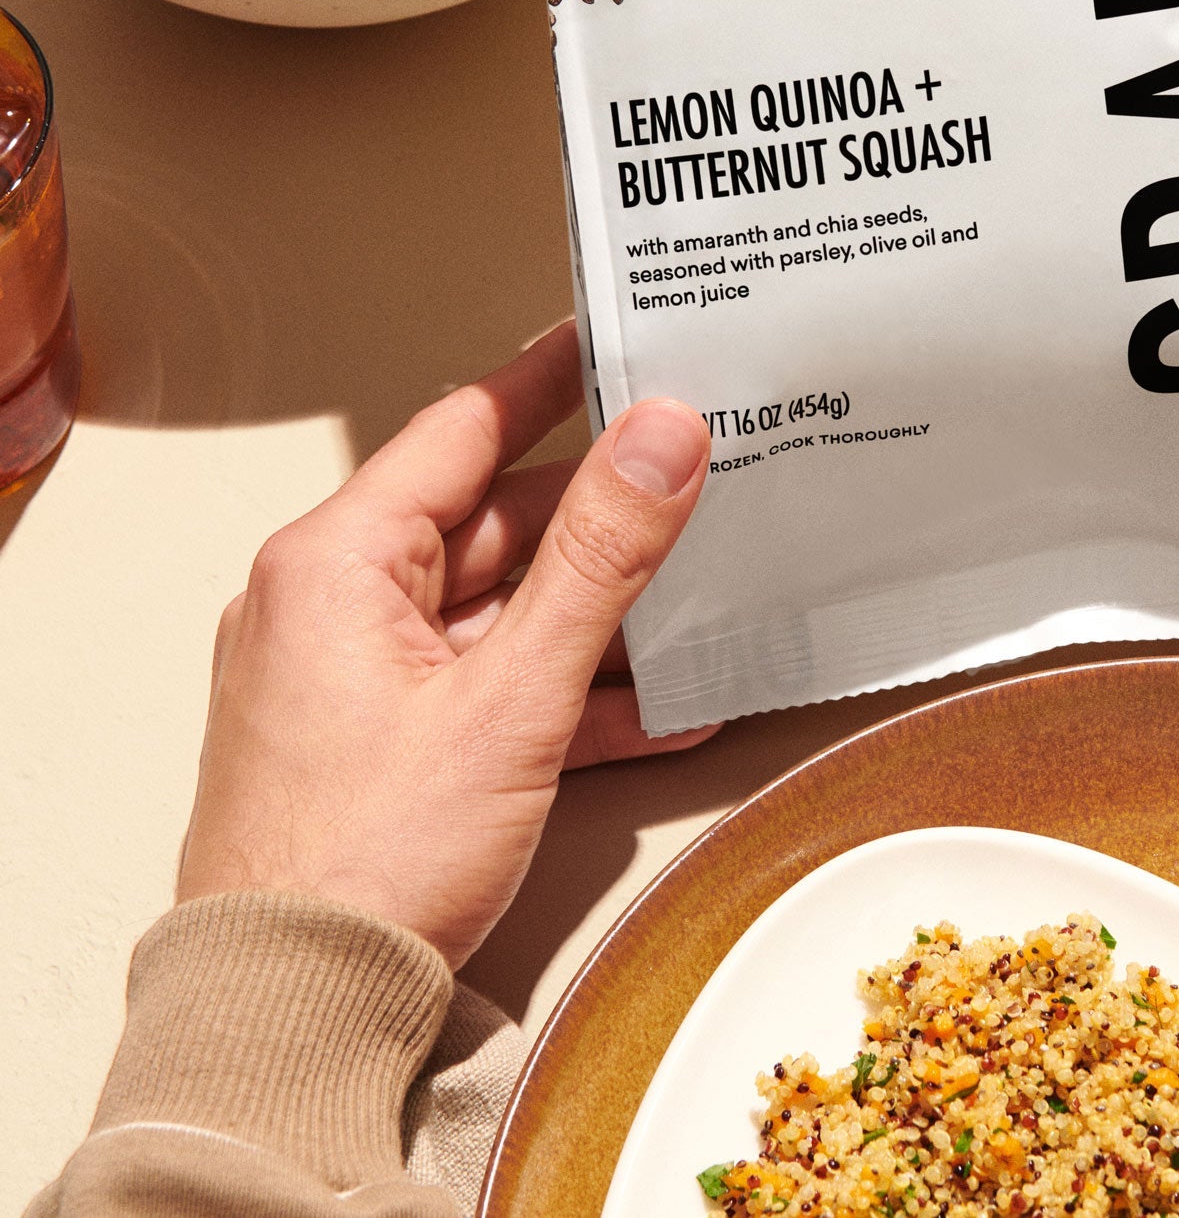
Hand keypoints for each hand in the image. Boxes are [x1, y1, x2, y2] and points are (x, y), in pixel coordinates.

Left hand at [176, 322, 713, 965]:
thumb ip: (599, 558)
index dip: (549, 381)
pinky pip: (490, 685)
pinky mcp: (384, 742)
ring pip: (502, 610)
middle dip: (601, 518)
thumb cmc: (364, 860)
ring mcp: (358, 677)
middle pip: (494, 524)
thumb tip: (664, 436)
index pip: (462, 428)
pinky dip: (567, 691)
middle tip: (693, 481)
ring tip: (699, 602)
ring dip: (598, 618)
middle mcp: (334, 604)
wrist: (295, 1020)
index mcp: (336, 561)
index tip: (616, 342)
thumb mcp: (510, 695)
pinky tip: (658, 707)